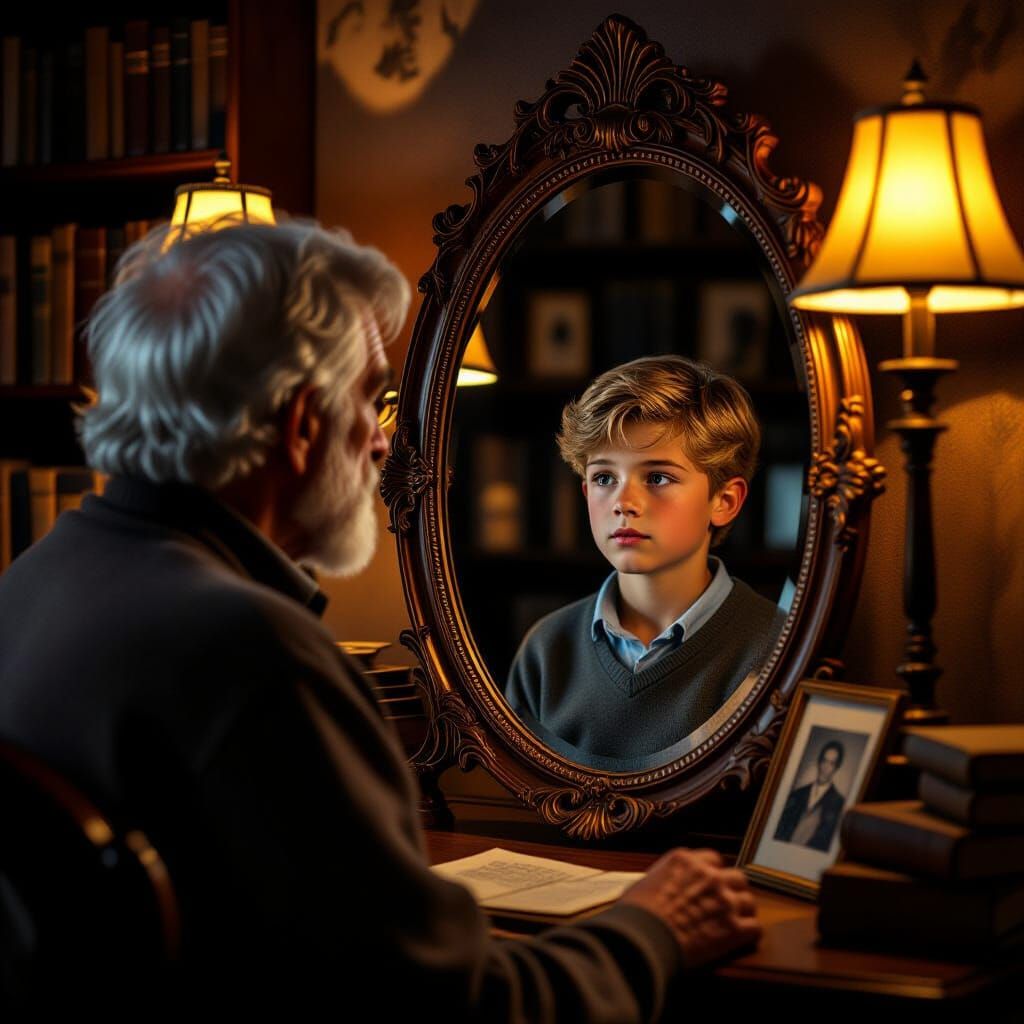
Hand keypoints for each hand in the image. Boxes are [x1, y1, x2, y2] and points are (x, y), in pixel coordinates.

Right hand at [618, 848, 760, 968]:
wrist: (642, 939)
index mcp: (687, 860)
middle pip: (737, 877)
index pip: (713, 859)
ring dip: (742, 911)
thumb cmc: (636, 913)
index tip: (710, 884)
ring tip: (735, 922)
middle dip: (732, 889)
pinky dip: (748, 934)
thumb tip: (664, 887)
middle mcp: (709, 876)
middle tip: (725, 903)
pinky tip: (740, 939)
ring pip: (749, 900)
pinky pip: (755, 928)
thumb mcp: (646, 881)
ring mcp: (724, 901)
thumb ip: (666, 877)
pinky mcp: (734, 929)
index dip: (713, 873)